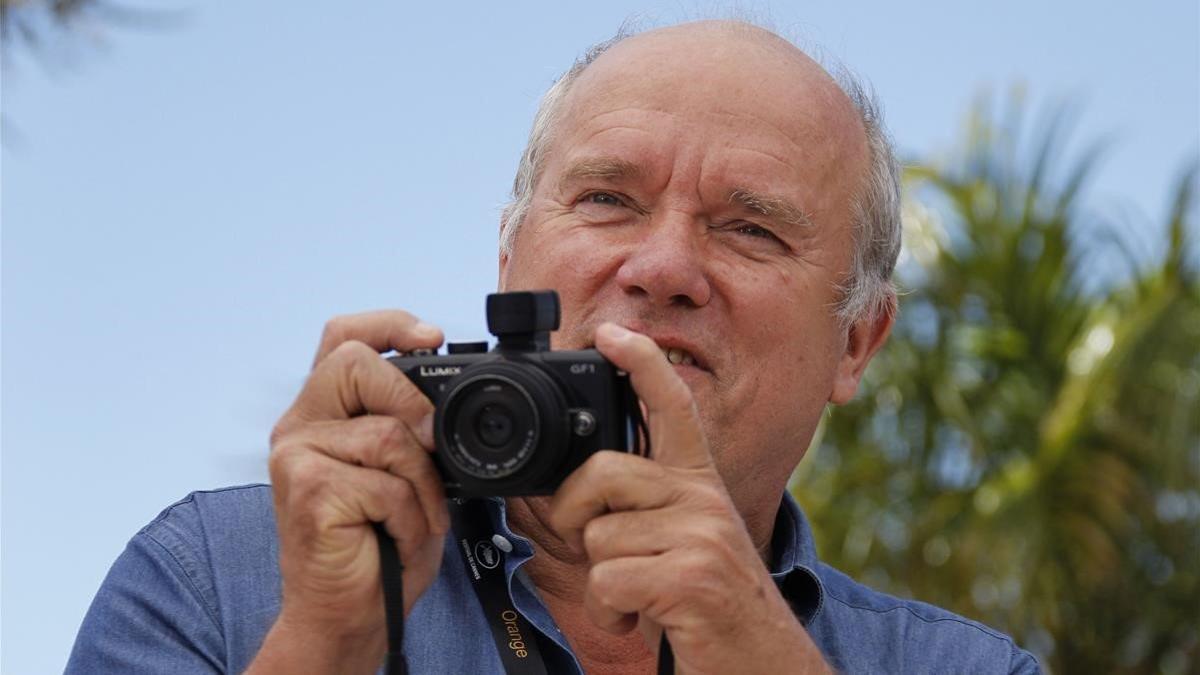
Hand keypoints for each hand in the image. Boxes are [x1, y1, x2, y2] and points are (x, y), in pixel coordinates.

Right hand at [248, 312, 450, 674]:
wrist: (350, 613)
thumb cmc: (379, 543)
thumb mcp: (406, 471)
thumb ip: (411, 426)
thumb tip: (444, 400)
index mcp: (323, 412)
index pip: (342, 337)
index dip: (388, 324)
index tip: (432, 337)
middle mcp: (300, 425)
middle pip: (356, 361)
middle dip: (411, 402)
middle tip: (429, 447)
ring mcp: (296, 455)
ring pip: (388, 432)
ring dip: (422, 484)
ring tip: (412, 516)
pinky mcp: (307, 488)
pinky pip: (387, 482)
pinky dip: (410, 515)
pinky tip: (393, 535)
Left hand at [550, 322, 829, 673]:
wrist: (761, 664)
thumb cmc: (704, 607)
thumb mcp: (680, 544)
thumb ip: (643, 510)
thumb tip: (578, 492)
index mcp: (698, 485)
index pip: (673, 407)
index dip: (641, 364)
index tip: (610, 334)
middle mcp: (703, 499)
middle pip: (603, 473)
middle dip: (572, 514)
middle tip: (589, 549)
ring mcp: (701, 535)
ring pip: (598, 537)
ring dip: (600, 581)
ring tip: (637, 598)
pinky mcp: (692, 577)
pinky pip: (609, 581)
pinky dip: (610, 611)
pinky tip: (640, 620)